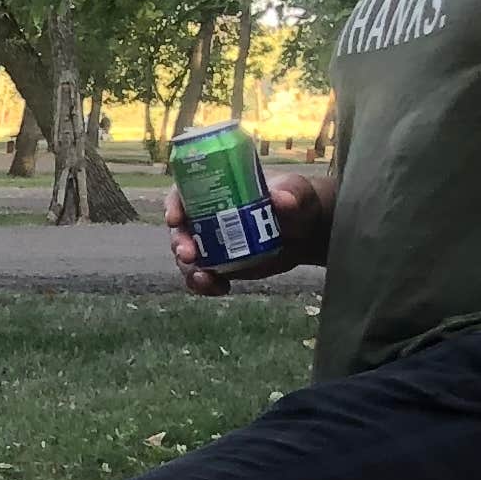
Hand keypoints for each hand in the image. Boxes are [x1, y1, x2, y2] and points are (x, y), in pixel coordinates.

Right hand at [165, 166, 328, 294]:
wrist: (307, 233)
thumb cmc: (297, 201)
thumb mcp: (295, 192)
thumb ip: (290, 194)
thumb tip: (282, 199)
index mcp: (215, 190)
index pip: (183, 193)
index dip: (173, 205)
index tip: (175, 218)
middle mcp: (205, 216)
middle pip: (180, 229)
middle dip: (179, 243)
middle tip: (189, 254)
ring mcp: (211, 243)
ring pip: (188, 258)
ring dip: (190, 270)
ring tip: (205, 279)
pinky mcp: (220, 265)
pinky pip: (203, 277)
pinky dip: (206, 286)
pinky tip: (220, 289)